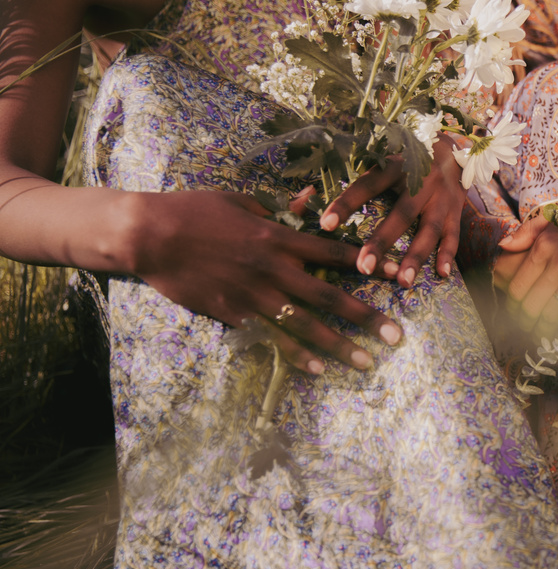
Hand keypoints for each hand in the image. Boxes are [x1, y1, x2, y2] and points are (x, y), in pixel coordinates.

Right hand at [130, 190, 401, 372]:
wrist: (148, 234)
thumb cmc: (195, 210)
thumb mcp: (241, 200)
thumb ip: (279, 209)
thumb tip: (309, 202)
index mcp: (278, 236)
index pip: (335, 252)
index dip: (368, 263)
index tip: (397, 275)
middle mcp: (273, 268)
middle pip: (330, 295)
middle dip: (367, 317)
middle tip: (397, 336)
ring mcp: (253, 294)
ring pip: (305, 324)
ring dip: (338, 345)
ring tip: (366, 362)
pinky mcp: (232, 313)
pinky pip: (270, 337)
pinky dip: (295, 354)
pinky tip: (317, 368)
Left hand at [319, 140, 467, 286]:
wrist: (452, 149)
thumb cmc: (407, 160)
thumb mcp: (384, 159)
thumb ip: (356, 179)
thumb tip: (306, 198)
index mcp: (396, 166)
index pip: (368, 185)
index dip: (347, 204)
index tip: (325, 225)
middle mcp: (421, 181)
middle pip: (401, 214)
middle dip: (382, 242)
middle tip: (363, 268)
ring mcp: (442, 197)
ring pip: (429, 229)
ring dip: (416, 256)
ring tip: (402, 281)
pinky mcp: (456, 210)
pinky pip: (454, 235)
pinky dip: (448, 255)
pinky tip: (441, 274)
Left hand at [492, 200, 557, 335]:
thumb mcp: (556, 211)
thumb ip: (528, 230)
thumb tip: (503, 247)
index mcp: (545, 244)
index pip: (518, 285)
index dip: (512, 302)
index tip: (512, 309)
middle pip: (531, 302)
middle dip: (524, 319)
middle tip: (524, 325)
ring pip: (553, 312)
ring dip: (542, 328)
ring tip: (539, 333)